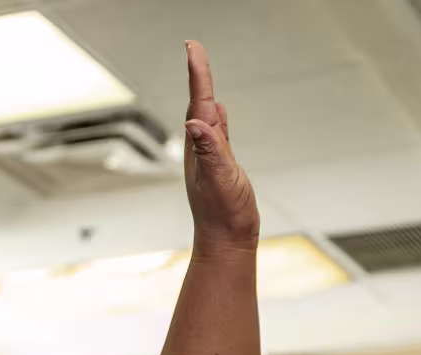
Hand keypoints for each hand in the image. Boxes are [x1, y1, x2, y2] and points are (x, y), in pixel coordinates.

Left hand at [182, 41, 258, 249]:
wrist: (227, 241)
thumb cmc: (224, 215)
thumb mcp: (220, 180)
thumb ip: (209, 151)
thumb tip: (194, 123)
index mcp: (201, 146)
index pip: (198, 102)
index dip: (197, 73)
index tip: (193, 47)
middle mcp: (201, 148)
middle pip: (198, 102)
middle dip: (197, 74)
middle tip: (194, 48)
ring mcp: (210, 156)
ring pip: (205, 115)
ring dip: (203, 90)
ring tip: (200, 69)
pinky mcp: (221, 166)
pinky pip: (217, 132)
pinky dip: (216, 115)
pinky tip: (217, 111)